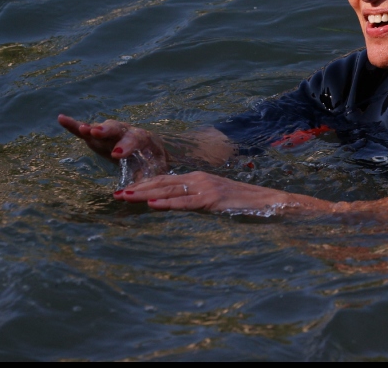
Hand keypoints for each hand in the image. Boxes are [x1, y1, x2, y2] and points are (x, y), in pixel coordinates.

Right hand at [57, 114, 168, 171]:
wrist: (150, 151)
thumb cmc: (153, 162)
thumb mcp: (154, 172)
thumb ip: (143, 181)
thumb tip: (126, 194)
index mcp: (143, 139)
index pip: (135, 140)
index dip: (126, 146)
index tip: (117, 154)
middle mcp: (126, 132)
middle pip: (117, 128)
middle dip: (107, 130)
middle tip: (96, 132)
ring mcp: (111, 133)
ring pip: (102, 128)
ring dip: (92, 128)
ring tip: (83, 129)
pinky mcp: (98, 136)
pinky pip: (85, 130)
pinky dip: (74, 125)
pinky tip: (61, 119)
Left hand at [113, 171, 331, 213]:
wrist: (272, 202)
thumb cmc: (245, 206)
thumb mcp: (216, 203)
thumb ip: (197, 203)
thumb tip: (177, 209)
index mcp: (199, 179)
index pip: (165, 180)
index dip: (144, 185)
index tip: (125, 190)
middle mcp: (200, 179)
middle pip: (162, 183)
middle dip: (137, 188)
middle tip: (114, 194)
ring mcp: (206, 188)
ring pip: (169, 190)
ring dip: (144, 194)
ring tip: (124, 196)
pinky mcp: (213, 200)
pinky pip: (186, 203)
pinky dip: (167, 203)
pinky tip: (152, 205)